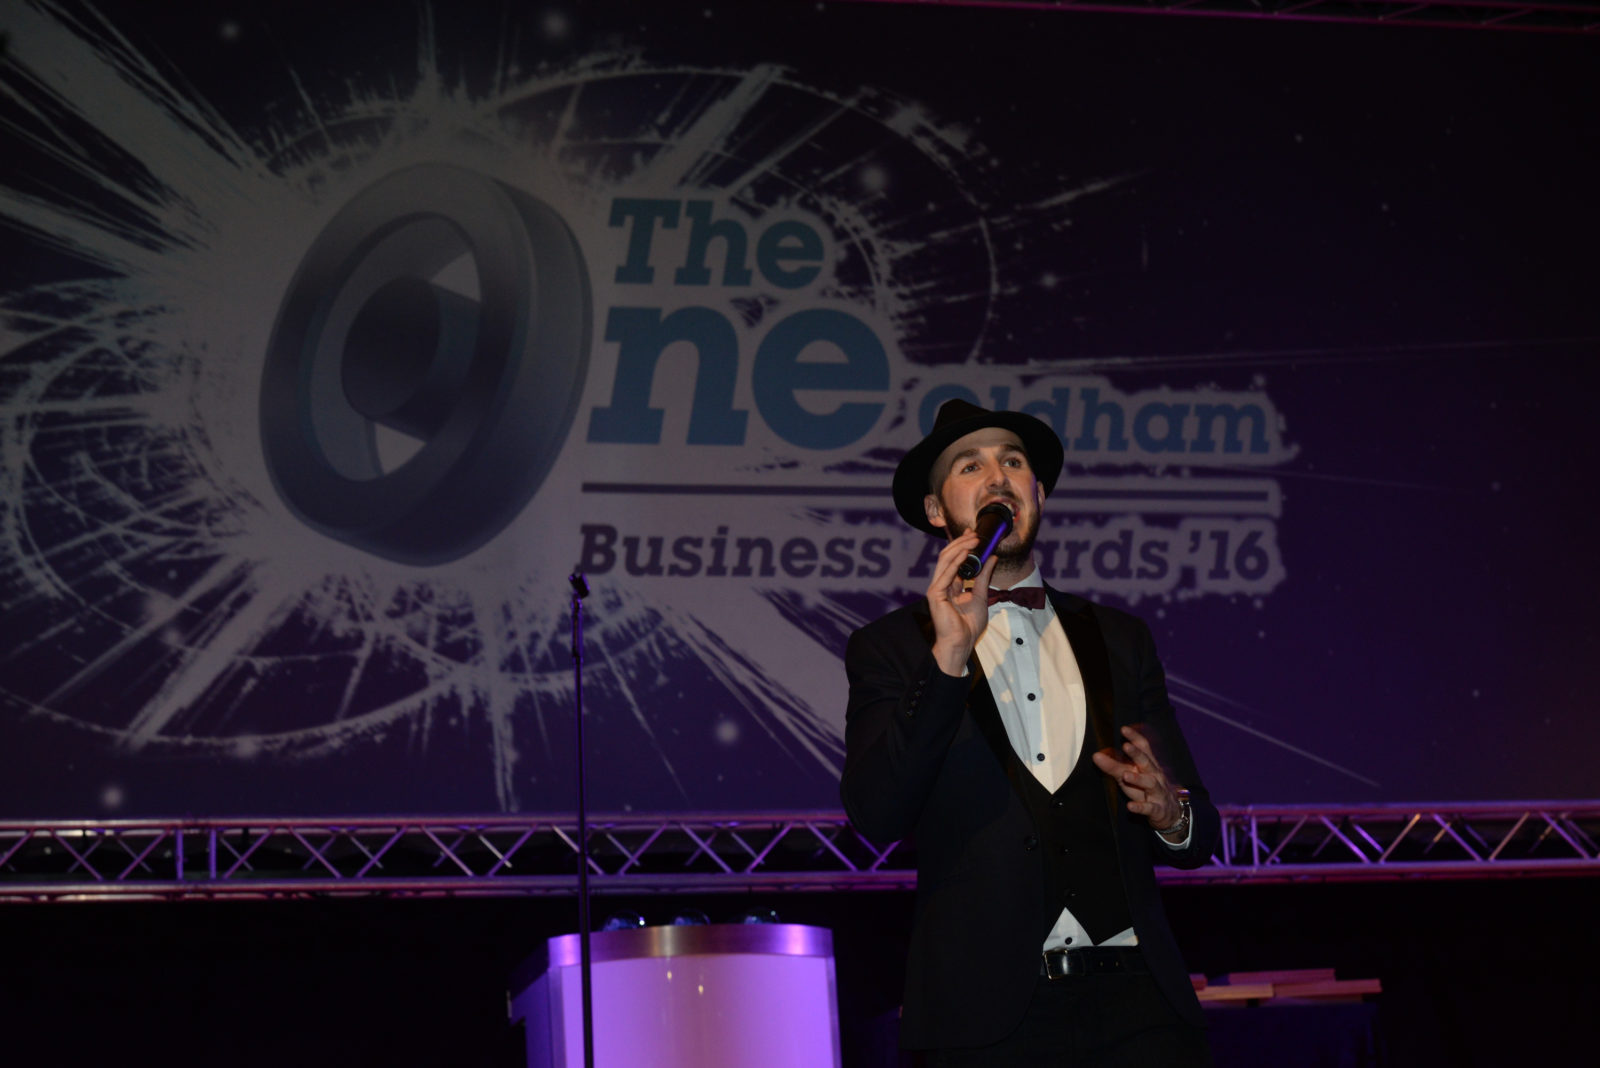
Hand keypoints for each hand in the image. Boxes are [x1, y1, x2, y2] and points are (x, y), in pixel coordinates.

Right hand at [926, 531, 997, 676]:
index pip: (954, 559)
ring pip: (945, 560)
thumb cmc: (968, 625)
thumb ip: (984, 576)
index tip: (974, 534)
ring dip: (960, 547)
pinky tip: (966, 553)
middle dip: (962, 543)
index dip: (963, 545)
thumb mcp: (981, 594)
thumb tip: (992, 557)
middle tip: (975, 534)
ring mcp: (936, 588)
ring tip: (973, 539)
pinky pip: (945, 573)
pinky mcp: (935, 594)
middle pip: (949, 557)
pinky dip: (956, 561)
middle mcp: (942, 584)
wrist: (961, 642)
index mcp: (950, 585)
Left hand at [1091, 725, 1183, 831]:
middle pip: (1147, 762)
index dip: (1135, 738)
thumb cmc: (1145, 789)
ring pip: (1150, 783)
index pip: (1144, 748)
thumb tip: (1096, 755)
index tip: (1124, 729)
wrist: (1169, 812)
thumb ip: (1113, 766)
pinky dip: (1140, 807)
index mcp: (1148, 765)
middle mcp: (1154, 775)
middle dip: (1137, 754)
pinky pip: (1149, 807)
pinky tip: (1130, 806)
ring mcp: (1157, 792)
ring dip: (1138, 779)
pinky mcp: (1157, 809)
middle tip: (1126, 746)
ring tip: (1126, 775)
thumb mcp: (1129, 776)